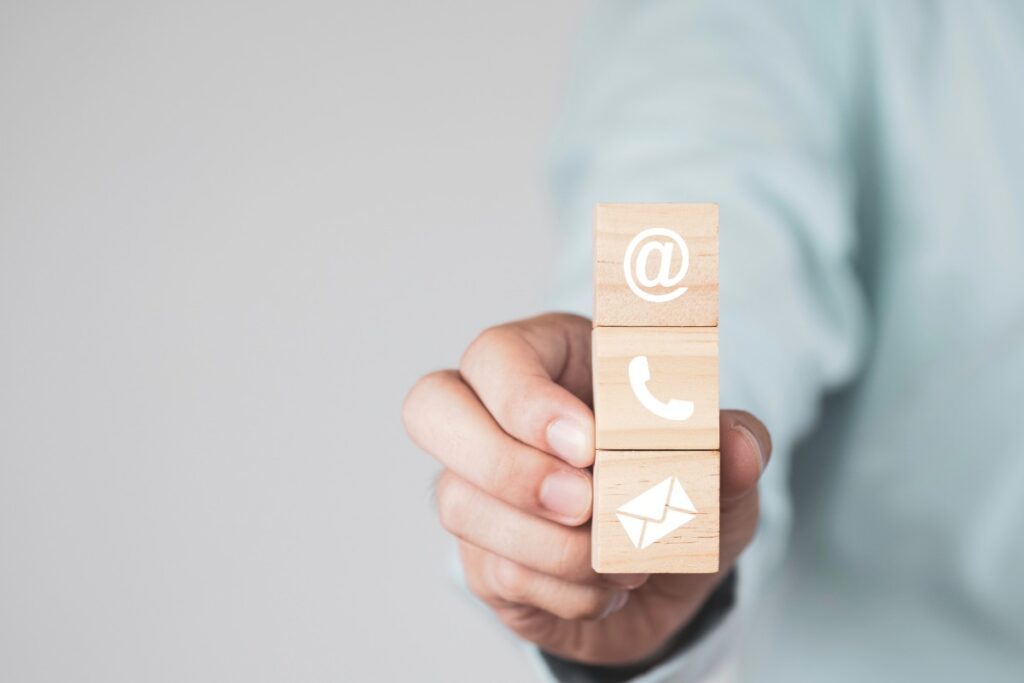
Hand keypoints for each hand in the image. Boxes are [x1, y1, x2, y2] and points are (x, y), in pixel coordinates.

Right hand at [402, 313, 770, 664]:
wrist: (668, 574)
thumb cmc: (679, 488)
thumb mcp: (722, 464)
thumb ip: (733, 444)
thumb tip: (735, 444)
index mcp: (549, 360)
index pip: (497, 354)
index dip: (528, 400)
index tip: (591, 445)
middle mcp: (493, 416)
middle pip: (430, 407)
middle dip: (504, 463)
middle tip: (582, 502)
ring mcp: (476, 486)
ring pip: (459, 502)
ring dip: (552, 544)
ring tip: (626, 558)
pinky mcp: (479, 553)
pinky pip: (494, 571)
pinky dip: (564, 590)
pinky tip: (608, 586)